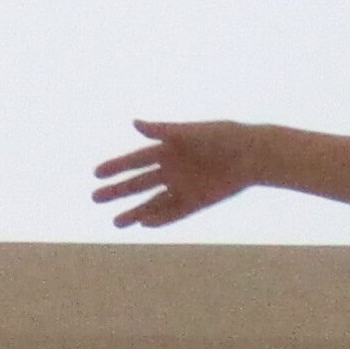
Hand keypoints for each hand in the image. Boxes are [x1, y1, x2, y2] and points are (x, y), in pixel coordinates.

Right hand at [92, 121, 262, 228]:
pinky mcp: (197, 201)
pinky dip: (159, 219)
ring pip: (153, 202)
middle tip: (95, 198)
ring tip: (116, 223)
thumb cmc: (224, 137)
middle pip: (139, 183)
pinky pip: (174, 213)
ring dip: (135, 212)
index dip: (116, 167)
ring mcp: (183, 186)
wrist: (254, 154)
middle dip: (117, 191)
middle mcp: (172, 169)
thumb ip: (164, 131)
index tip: (96, 173)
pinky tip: (144, 225)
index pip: (135, 160)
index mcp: (169, 149)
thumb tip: (135, 124)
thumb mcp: (192, 132)